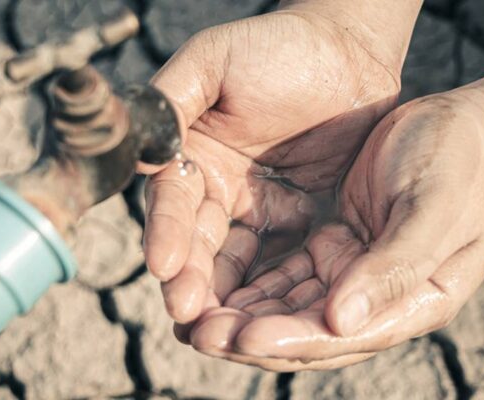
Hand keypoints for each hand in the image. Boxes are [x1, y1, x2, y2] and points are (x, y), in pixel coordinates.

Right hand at [142, 1, 421, 323]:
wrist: (347, 51)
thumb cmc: (278, 47)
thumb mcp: (214, 62)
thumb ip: (171, 100)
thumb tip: (136, 149)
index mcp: (190, 156)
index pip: (171, 204)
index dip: (166, 234)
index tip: (165, 265)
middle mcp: (217, 190)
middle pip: (198, 245)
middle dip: (191, 280)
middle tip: (188, 316)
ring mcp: (258, 210)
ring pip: (235, 263)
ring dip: (226, 297)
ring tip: (220, 333)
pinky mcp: (298, 222)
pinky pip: (282, 261)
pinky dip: (271, 290)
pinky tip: (265, 317)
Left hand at [188, 92, 483, 370]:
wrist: (462, 128)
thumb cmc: (459, 163)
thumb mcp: (434, 209)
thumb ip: (394, 267)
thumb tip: (340, 322)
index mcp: (413, 301)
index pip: (343, 336)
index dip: (290, 340)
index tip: (239, 334)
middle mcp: (377, 298)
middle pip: (306, 332)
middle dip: (250, 335)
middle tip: (197, 333)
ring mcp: (352, 273)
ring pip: (288, 307)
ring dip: (242, 314)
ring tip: (191, 316)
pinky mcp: (333, 245)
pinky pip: (285, 273)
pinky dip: (251, 282)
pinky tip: (213, 283)